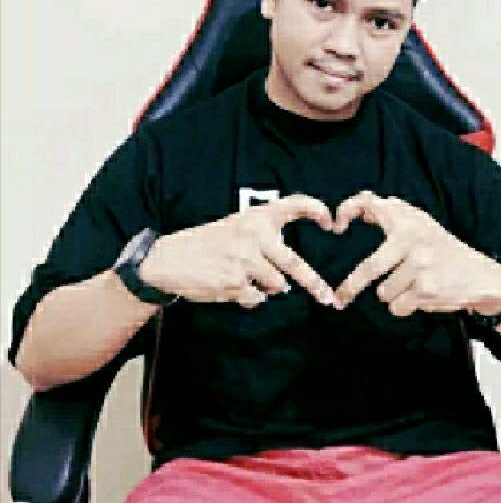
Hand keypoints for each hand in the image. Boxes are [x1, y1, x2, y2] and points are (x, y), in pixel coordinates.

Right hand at [139, 194, 337, 307]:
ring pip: (275, 285)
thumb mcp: (235, 227)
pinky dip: (249, 297)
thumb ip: (263, 240)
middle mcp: (253, 236)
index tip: (331, 222)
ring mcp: (244, 260)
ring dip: (267, 288)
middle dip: (314, 283)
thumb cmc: (205, 244)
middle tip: (327, 297)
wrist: (168, 259)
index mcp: (256, 217)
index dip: (316, 210)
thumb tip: (288, 277)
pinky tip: (231, 286)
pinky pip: (256, 298)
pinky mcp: (234, 282)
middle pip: (294, 263)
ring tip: (244, 277)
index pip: (293, 205)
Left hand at [333, 191, 500, 316]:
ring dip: (391, 295)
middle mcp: (413, 238)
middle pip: (370, 267)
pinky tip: (420, 296)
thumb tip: (362, 209)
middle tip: (340, 297)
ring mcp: (421, 264)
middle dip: (351, 287)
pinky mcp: (426, 288)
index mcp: (408, 219)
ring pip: (383, 292)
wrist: (481, 275)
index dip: (347, 210)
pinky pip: (397, 307)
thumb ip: (394, 217)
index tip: (336, 227)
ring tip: (410, 286)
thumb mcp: (421, 225)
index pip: (370, 203)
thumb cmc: (443, 250)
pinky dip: (403, 307)